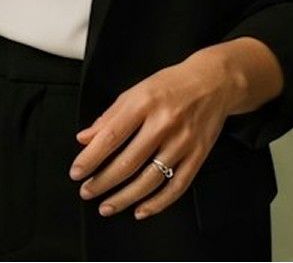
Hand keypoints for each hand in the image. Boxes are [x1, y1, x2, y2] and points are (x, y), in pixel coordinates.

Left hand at [69, 48, 247, 219]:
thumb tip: (84, 139)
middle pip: (129, 161)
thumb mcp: (137, 90)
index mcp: (145, 103)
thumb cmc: (172, 85)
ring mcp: (183, 141)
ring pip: (150, 179)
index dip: (90, 158)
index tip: (76, 172)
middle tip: (87, 192)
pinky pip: (177, 186)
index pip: (111, 136)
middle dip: (103, 182)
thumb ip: (110, 116)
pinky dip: (158, 203)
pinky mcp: (198, 155)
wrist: (215, 82)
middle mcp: (164, 123)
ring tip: (107, 205)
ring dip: (125, 197)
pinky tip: (141, 210)